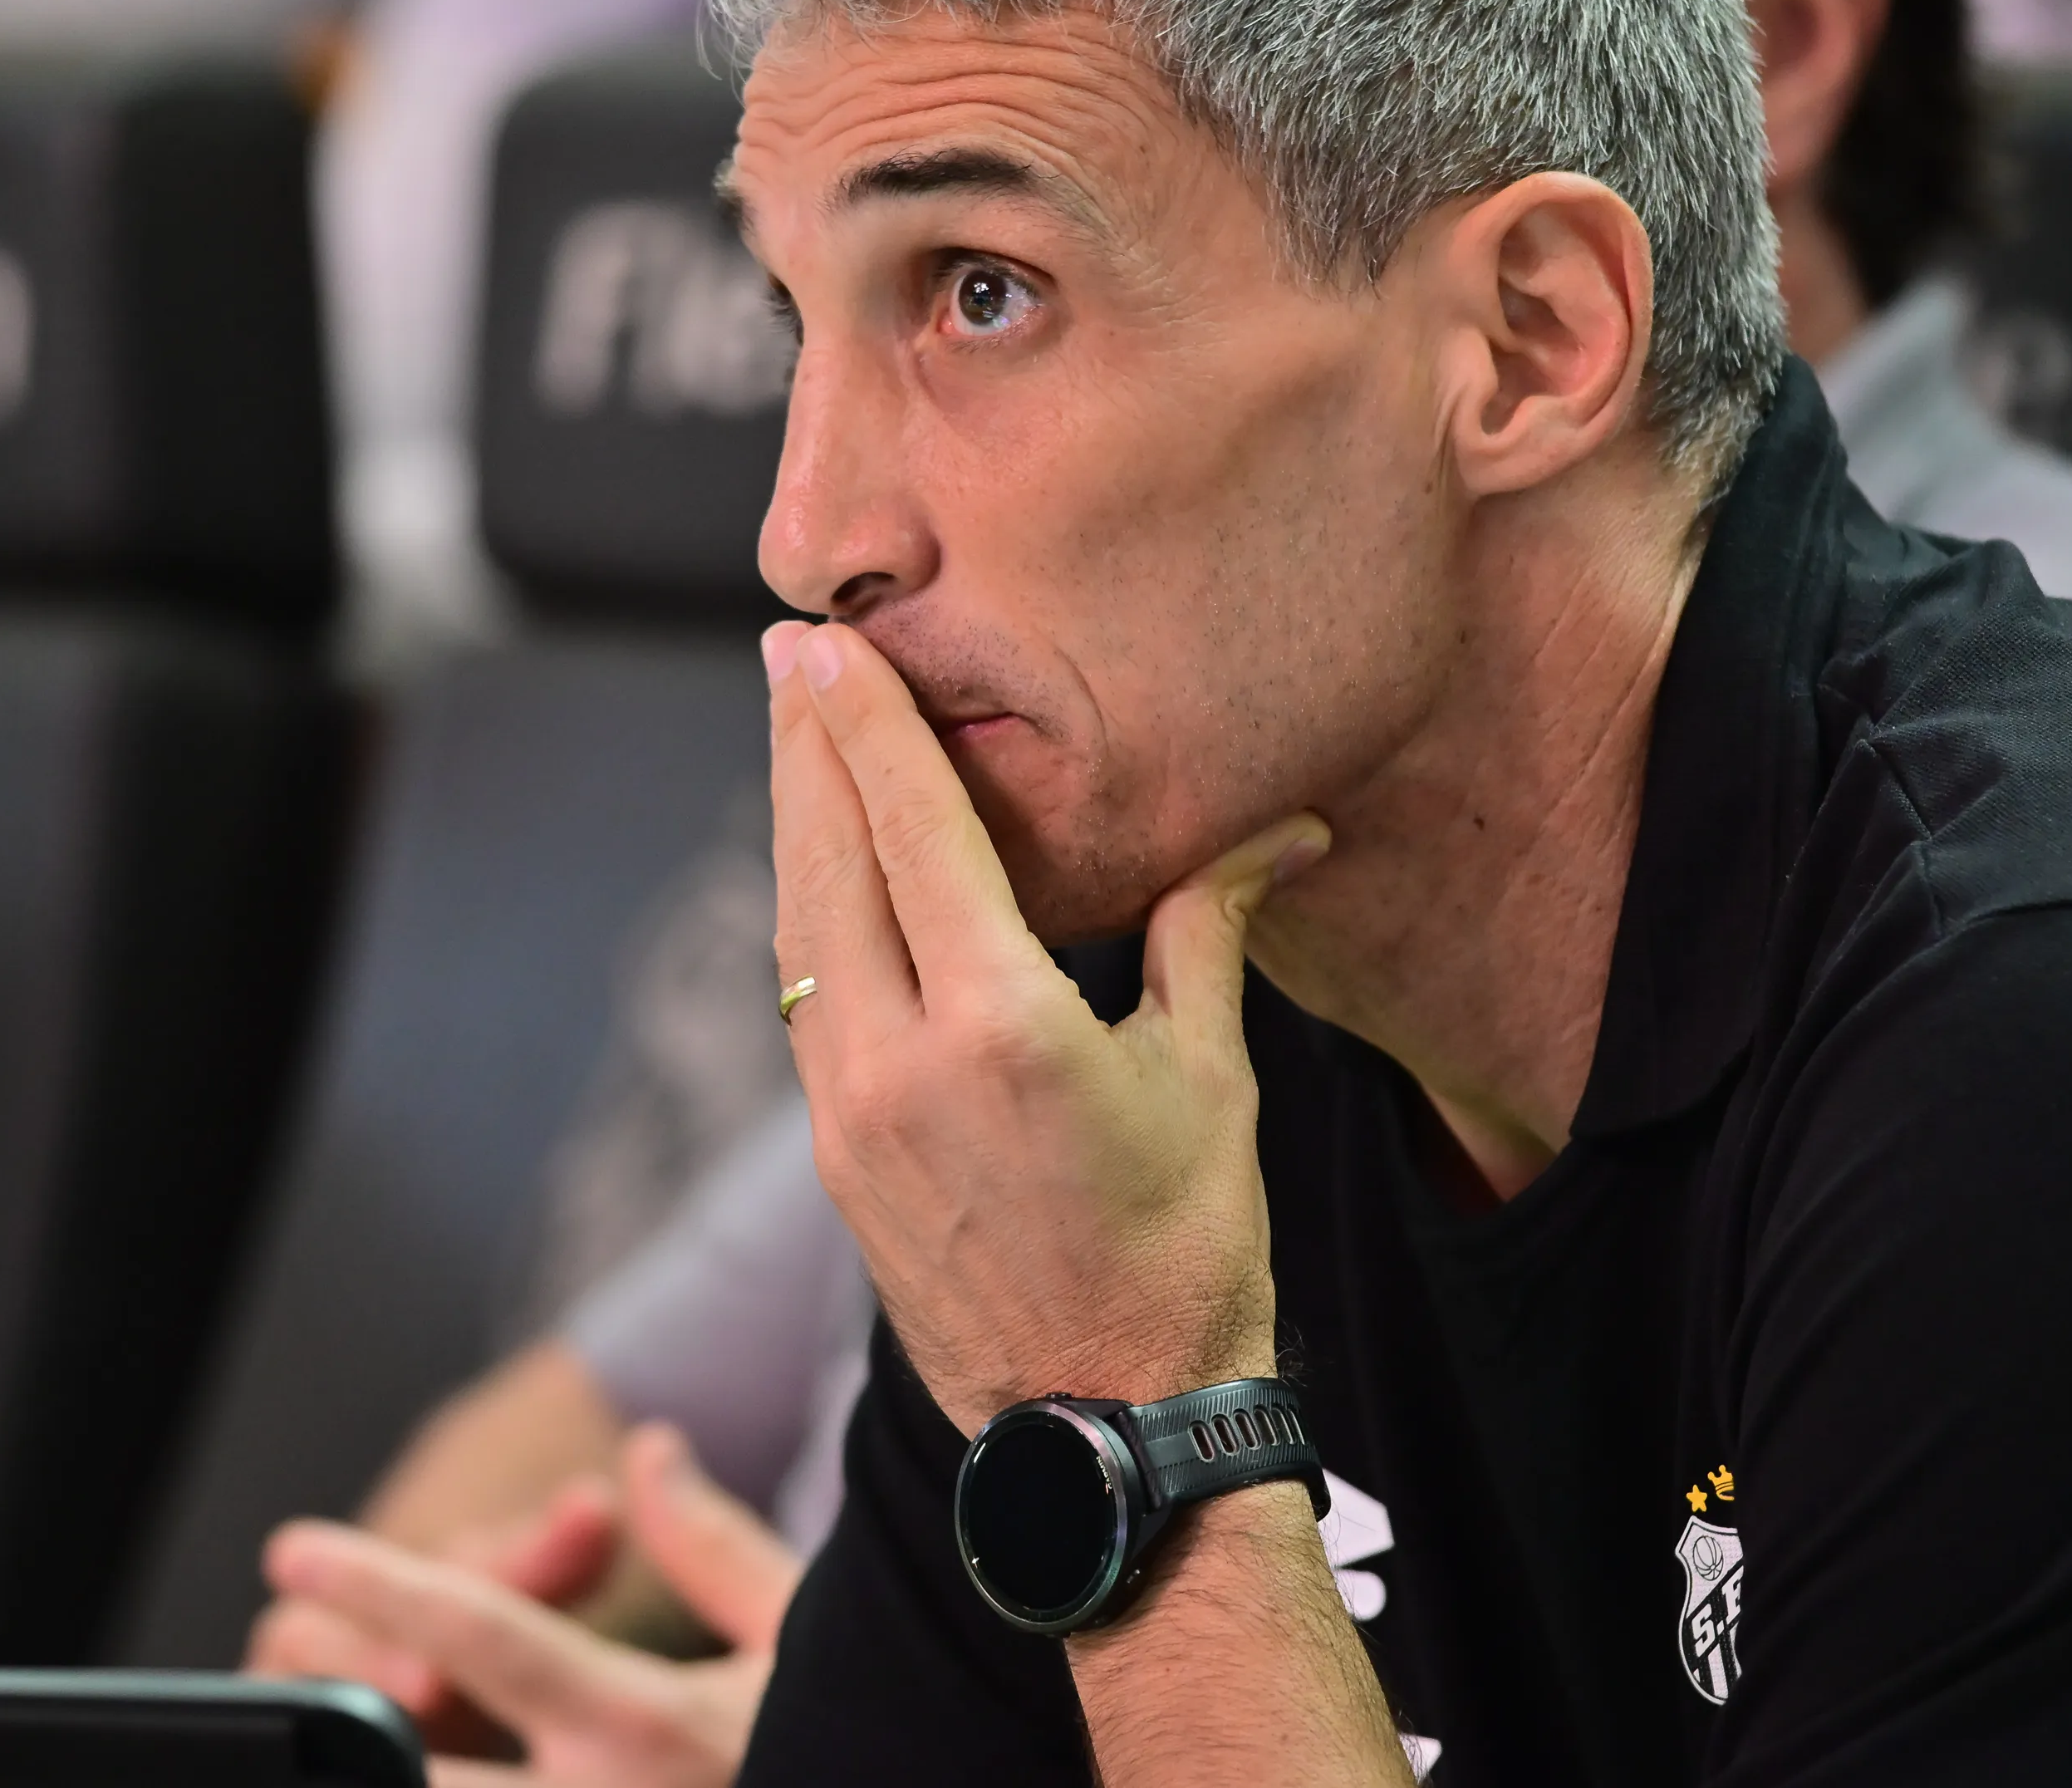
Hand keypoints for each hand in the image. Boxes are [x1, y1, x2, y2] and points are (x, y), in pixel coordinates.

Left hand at [258, 1424, 799, 1786]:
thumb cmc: (868, 1742)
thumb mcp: (799, 1633)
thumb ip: (710, 1545)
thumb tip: (647, 1451)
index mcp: (645, 1726)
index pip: (485, 1638)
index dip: (382, 1585)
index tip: (293, 1550)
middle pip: (411, 1771)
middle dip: (329, 1726)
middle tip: (275, 1680)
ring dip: (368, 1782)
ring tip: (315, 1751)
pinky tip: (398, 1778)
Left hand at [764, 619, 1326, 1429]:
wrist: (1109, 1429)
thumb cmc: (1186, 1257)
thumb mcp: (1211, 1081)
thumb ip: (1209, 931)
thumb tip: (1278, 828)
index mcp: (1000, 1029)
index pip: (912, 832)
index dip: (866, 724)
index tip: (825, 642)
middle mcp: (898, 1065)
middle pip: (825, 863)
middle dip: (805, 749)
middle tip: (792, 651)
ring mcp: (849, 1119)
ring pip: (800, 933)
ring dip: (796, 826)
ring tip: (797, 738)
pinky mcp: (836, 1162)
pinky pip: (808, 1003)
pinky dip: (810, 915)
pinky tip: (822, 876)